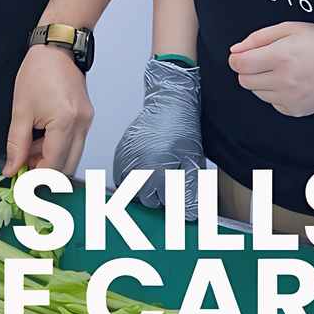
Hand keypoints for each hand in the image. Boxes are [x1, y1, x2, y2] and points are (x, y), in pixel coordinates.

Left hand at [3, 44, 93, 175]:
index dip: (36, 178)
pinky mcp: (86, 116)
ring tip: (31, 148)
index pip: (54, 165)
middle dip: (46, 171)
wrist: (56, 48)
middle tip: (25, 167)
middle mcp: (81, 123)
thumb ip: (16, 144)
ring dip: (52, 159)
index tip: (22, 181)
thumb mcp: (21, 110)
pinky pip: (75, 141)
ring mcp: (87, 120)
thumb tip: (13, 166)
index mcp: (65, 122)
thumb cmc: (40, 70)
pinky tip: (42, 138)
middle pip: (67, 166)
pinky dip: (59, 146)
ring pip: (73, 155)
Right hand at [113, 58, 202, 218]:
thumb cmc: (181, 126)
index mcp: (156, 170)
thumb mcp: (192, 161)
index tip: (178, 199)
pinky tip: (147, 167)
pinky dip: (132, 176)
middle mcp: (137, 165)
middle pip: (143, 198)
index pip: (159, 204)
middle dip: (156, 197)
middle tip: (169, 186)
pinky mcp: (121, 151)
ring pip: (129, 188)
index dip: (170, 204)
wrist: (169, 101)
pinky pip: (122, 173)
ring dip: (142, 188)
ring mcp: (127, 157)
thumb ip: (189, 190)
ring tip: (157, 176)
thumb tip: (189, 212)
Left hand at [229, 21, 313, 116]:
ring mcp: (291, 99)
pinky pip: (272, 103)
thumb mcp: (289, 28)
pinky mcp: (296, 110)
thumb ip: (258, 38)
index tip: (241, 55)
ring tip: (282, 70)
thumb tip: (235, 50)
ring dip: (262, 82)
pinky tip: (291, 82)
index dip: (236, 58)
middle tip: (264, 60)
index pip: (240, 65)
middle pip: (245, 81)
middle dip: (248, 70)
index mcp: (281, 56)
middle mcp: (285, 81)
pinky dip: (275, 93)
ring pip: (257, 93)